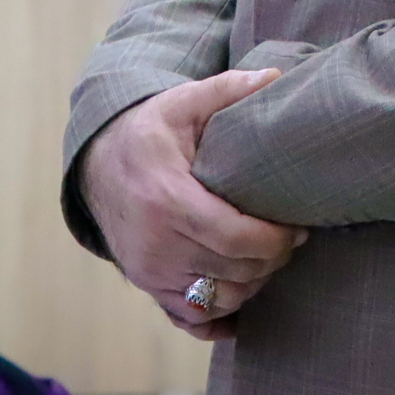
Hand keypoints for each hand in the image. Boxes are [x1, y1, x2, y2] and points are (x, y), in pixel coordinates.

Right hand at [81, 69, 308, 339]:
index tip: (297, 229)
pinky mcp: (146, 286)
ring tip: (268, 257)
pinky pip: (189, 317)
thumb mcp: (183, 102)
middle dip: (271, 261)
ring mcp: (148, 271)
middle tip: (290, 240)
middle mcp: (154, 244)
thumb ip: (229, 89)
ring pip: (216, 299)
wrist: (97, 164)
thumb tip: (276, 77)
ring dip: (252, 285)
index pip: (233, 237)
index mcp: (166, 199)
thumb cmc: (150, 131)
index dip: (274, 241)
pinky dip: (219, 315)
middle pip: (232, 272)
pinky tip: (242, 297)